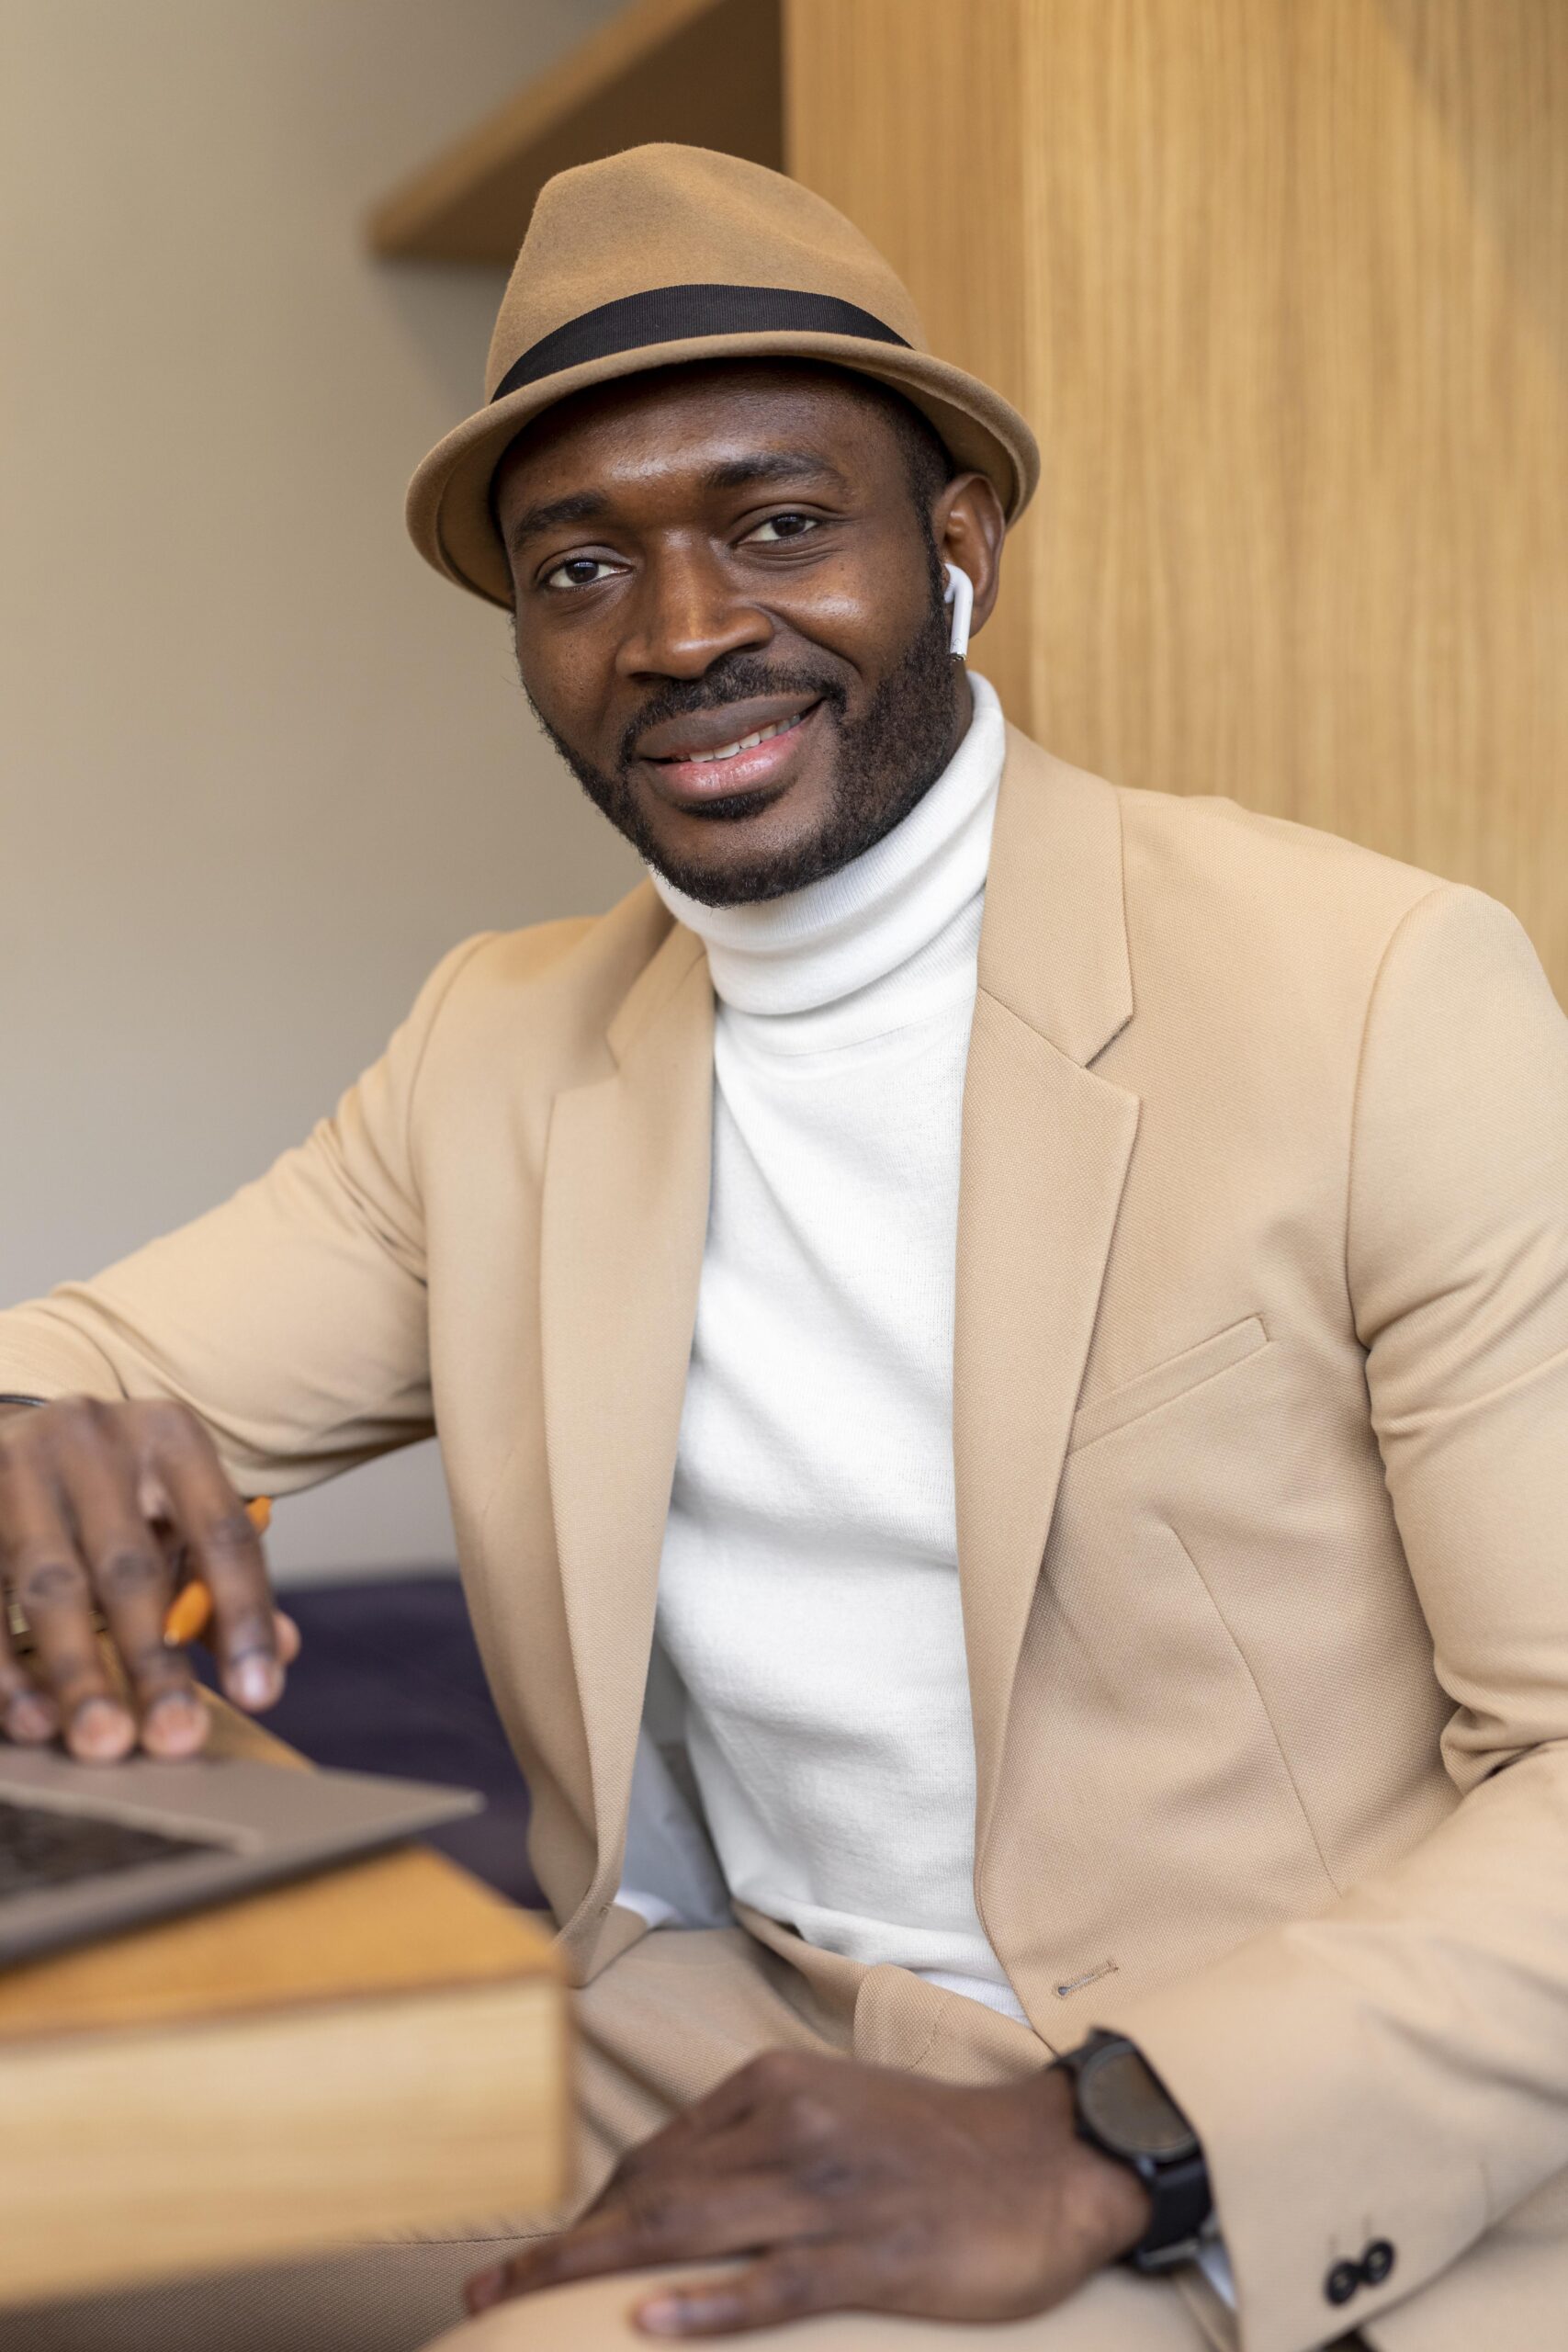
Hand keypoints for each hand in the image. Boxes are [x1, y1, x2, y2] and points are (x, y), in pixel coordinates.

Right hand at [0, 1395, 297, 1760]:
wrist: (13, 1431)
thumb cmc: (114, 1489)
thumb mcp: (175, 1514)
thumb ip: (219, 1584)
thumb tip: (279, 1655)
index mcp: (169, 1437)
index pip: (223, 1531)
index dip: (245, 1614)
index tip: (261, 1694)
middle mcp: (94, 1440)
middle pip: (132, 1566)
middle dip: (154, 1661)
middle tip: (176, 1738)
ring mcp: (19, 1469)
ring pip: (50, 1585)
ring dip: (77, 1672)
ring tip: (102, 1741)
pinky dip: (8, 1670)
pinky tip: (31, 1720)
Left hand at [464, 2047, 1151, 2336]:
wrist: (1050, 2160)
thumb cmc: (938, 2146)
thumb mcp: (835, 2113)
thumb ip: (759, 2141)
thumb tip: (678, 2194)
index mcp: (775, 2086)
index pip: (656, 2157)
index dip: (590, 2213)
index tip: (542, 2258)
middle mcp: (788, 2126)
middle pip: (651, 2192)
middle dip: (561, 2246)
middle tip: (489, 2291)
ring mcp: (828, 2192)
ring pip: (688, 2231)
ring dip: (592, 2269)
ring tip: (520, 2303)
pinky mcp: (872, 2253)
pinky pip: (773, 2283)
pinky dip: (706, 2305)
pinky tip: (648, 2322)